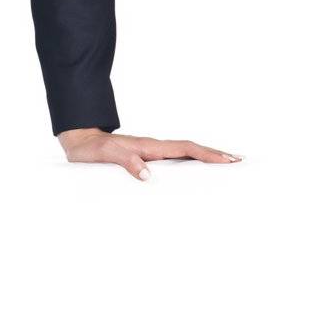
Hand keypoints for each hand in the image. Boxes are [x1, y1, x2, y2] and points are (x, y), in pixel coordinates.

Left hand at [58, 127, 242, 179]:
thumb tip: (148, 177)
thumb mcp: (107, 154)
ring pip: (185, 156)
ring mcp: (152, 154)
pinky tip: (196, 176)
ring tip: (227, 168)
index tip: (229, 159)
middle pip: (192, 150)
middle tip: (240, 162)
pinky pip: (174, 163)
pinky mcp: (146, 161)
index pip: (186, 148)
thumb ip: (126, 162)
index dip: (207, 154)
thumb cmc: (93, 149)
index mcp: (151, 146)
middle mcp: (155, 149)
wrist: (80, 143)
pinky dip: (189, 166)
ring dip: (205, 160)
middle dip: (216, 155)